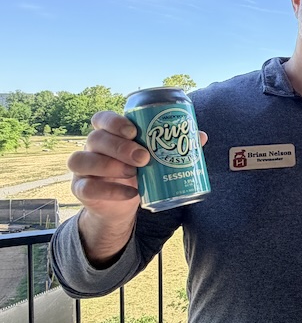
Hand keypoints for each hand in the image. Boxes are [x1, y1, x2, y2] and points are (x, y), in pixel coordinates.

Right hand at [68, 110, 207, 221]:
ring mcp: (83, 168)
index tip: (134, 131)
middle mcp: (91, 147)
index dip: (114, 122)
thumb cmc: (139, 171)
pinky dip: (110, 190)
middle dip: (120, 146)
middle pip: (95, 138)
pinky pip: (87, 187)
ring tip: (136, 172)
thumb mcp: (154, 158)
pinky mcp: (81, 189)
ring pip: (82, 160)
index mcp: (108, 133)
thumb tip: (201, 136)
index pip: (102, 119)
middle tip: (145, 157)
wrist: (123, 203)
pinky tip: (131, 193)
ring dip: (110, 165)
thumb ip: (173, 145)